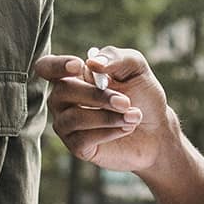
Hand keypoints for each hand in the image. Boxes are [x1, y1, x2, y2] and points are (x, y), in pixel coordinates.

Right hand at [33, 46, 171, 172]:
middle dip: (97, 96)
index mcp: (73, 75)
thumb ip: (115, 57)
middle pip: (63, 90)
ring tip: (133, 116)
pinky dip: (108, 132)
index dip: (56, 65)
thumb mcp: (135, 68)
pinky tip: (126, 128)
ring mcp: (67, 123)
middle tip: (126, 101)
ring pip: (74, 117)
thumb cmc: (142, 95)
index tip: (79, 66)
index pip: (46, 67)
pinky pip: (82, 138)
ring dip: (107, 116)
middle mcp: (63, 99)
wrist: (157, 129)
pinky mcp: (77, 146)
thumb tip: (91, 62)